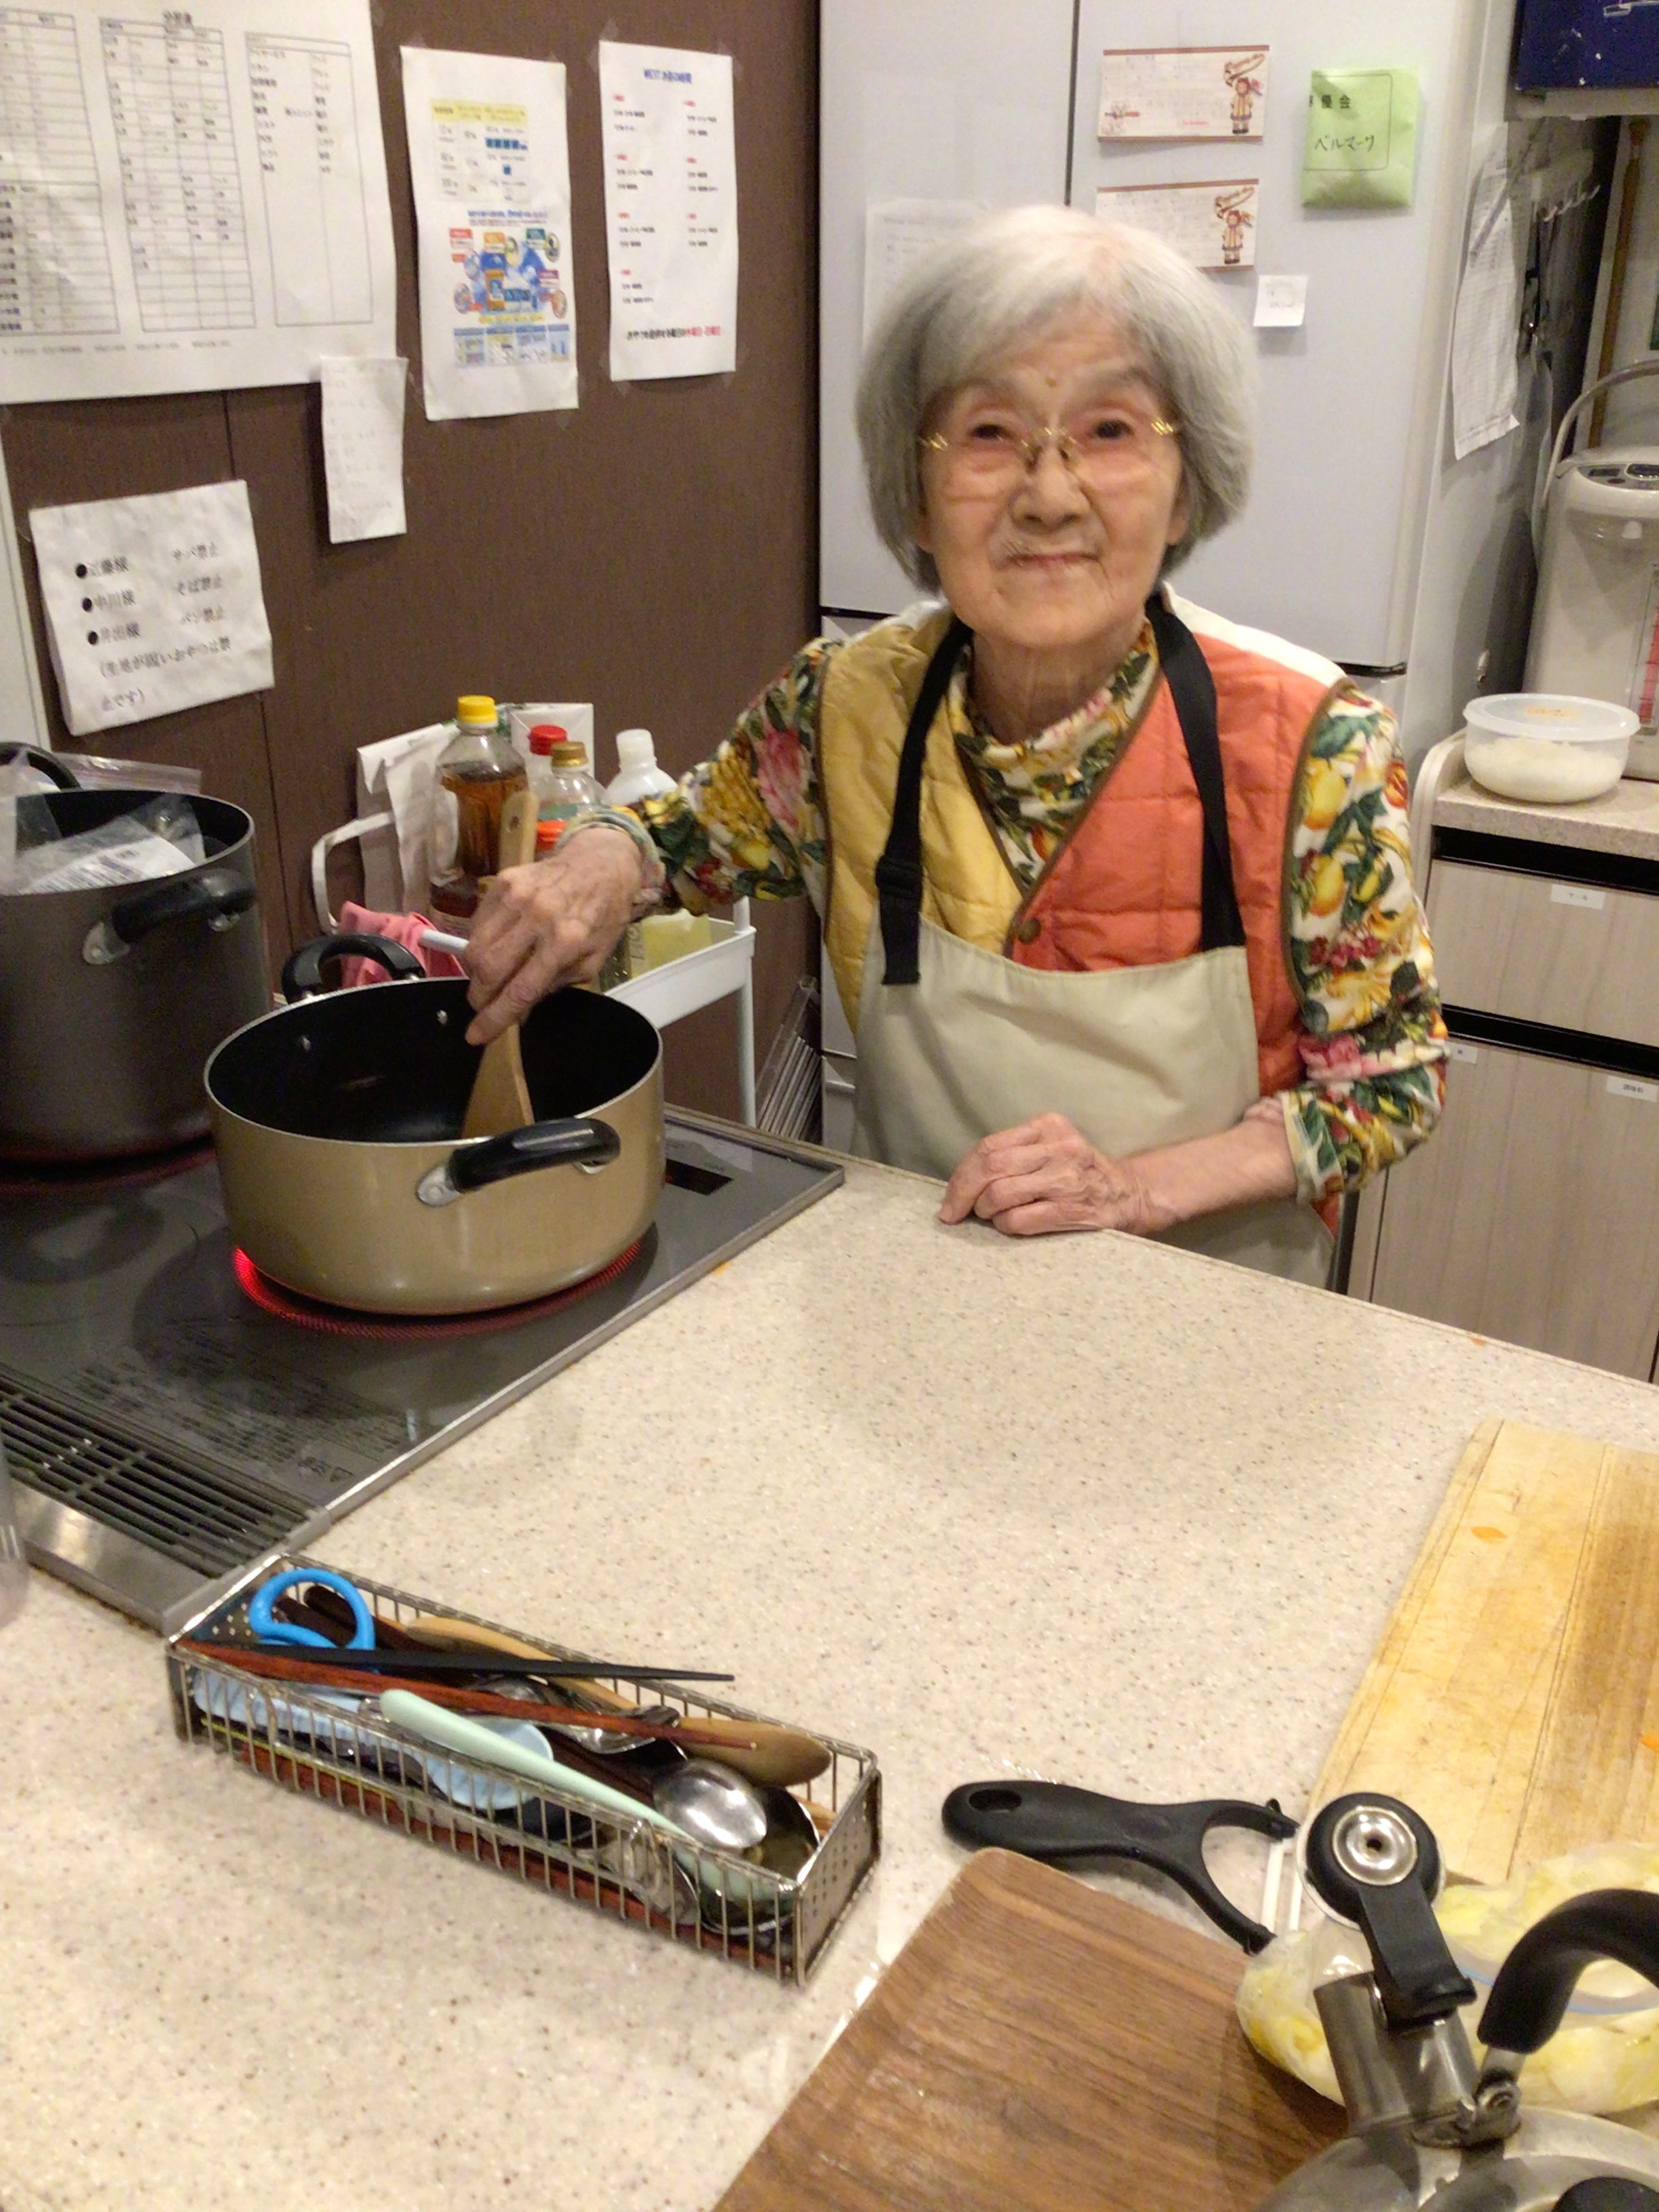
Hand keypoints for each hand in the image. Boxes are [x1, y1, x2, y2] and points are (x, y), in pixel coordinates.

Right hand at [464, 825, 642, 1044]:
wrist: (601, 863)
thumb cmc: (602, 917)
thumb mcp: (593, 960)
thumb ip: (556, 985)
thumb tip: (520, 1010)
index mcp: (566, 942)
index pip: (520, 990)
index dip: (494, 1018)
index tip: (476, 1036)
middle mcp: (538, 916)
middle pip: (488, 969)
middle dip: (479, 996)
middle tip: (483, 1005)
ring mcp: (517, 895)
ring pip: (476, 946)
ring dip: (474, 972)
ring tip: (487, 978)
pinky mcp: (504, 880)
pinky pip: (477, 922)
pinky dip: (478, 943)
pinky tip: (493, 948)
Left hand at [938, 1113, 1154, 1237]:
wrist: (1130, 1194)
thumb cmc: (1081, 1173)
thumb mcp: (1052, 1148)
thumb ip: (1015, 1154)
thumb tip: (963, 1181)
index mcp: (1048, 1127)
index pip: (989, 1147)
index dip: (961, 1175)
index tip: (950, 1198)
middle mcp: (1058, 1148)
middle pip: (990, 1167)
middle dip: (962, 1194)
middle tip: (953, 1213)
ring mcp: (1066, 1179)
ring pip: (1000, 1193)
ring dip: (986, 1211)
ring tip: (991, 1216)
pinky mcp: (1072, 1209)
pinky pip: (1019, 1219)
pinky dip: (1005, 1225)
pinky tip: (1010, 1225)